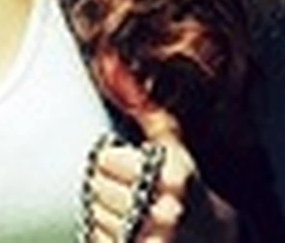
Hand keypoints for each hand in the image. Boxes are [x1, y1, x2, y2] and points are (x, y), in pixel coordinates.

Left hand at [85, 52, 238, 241]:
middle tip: (132, 193)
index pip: (105, 158)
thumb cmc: (190, 191)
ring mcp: (153, 241)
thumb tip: (110, 60)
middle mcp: (166, 210)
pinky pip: (97, 240)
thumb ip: (145, 108)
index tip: (130, 167)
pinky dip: (105, 237)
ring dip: (105, 214)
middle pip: (96, 186)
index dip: (112, 160)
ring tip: (133, 216)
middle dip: (107, 187)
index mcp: (175, 177)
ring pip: (94, 215)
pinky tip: (130, 236)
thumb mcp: (175, 149)